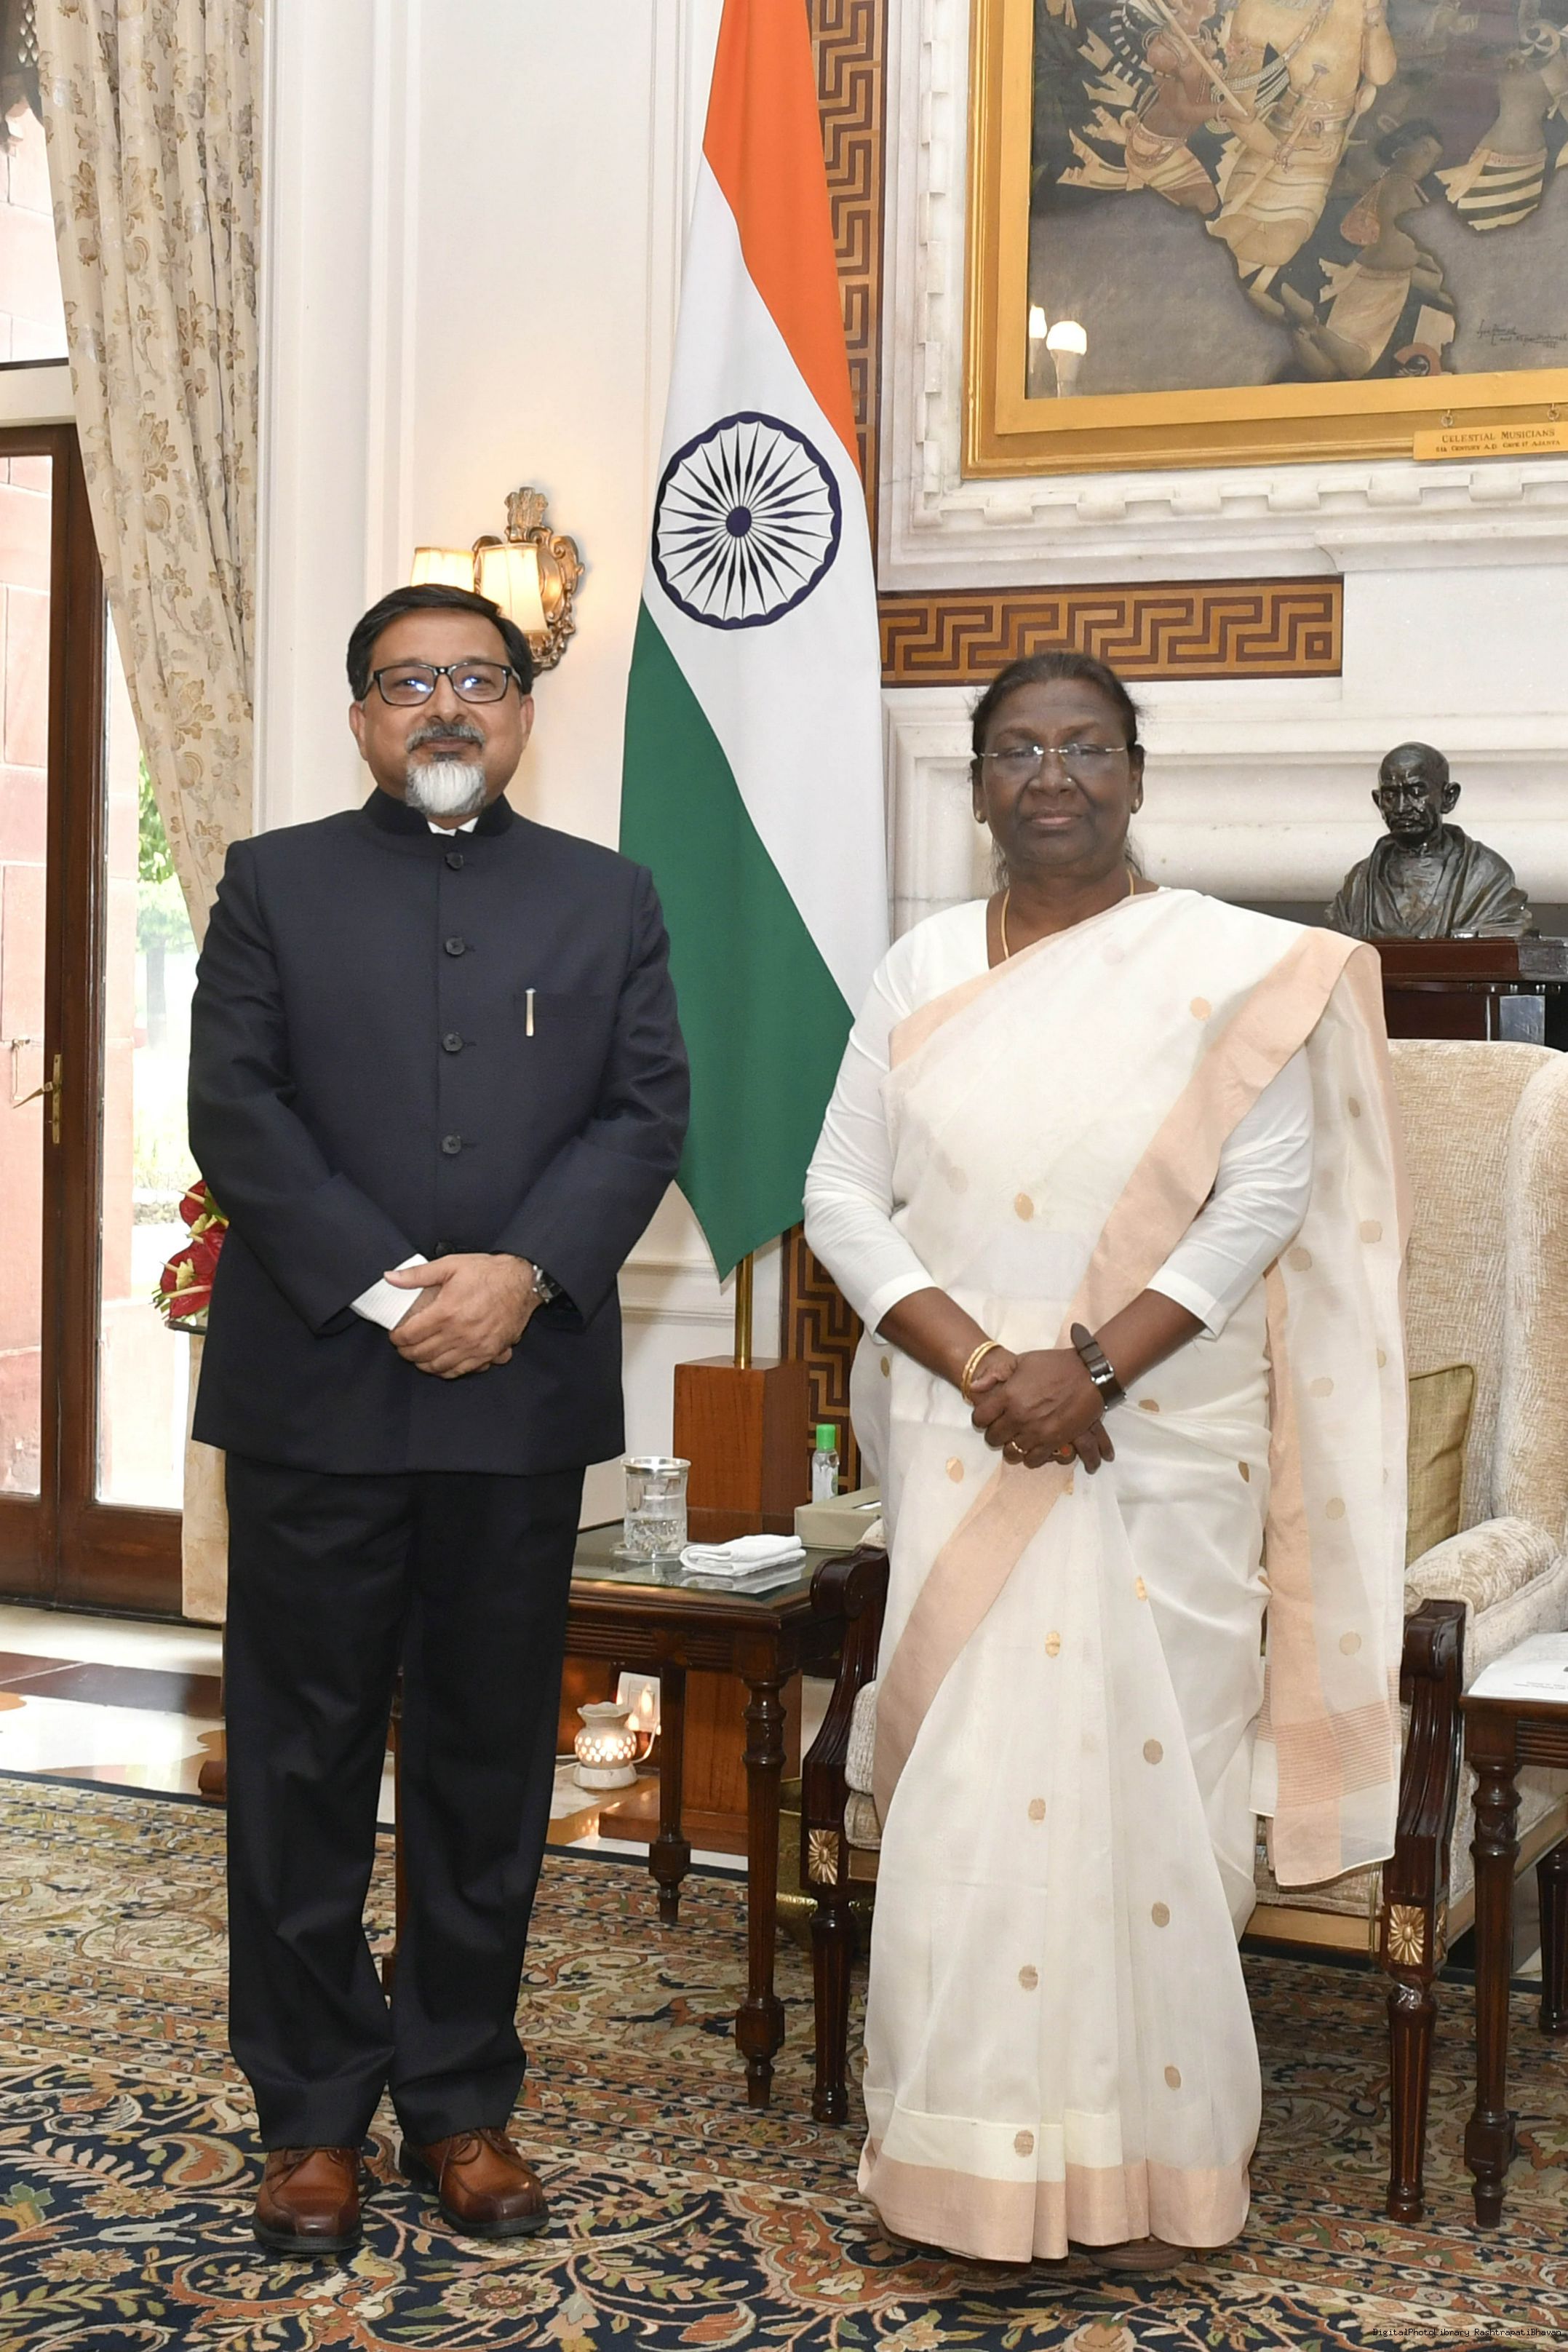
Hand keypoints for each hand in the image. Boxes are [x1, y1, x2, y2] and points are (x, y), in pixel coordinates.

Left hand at [385, 1254, 537, 1378]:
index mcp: (446, 1312)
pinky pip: (460, 1371)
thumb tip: (390, 1277)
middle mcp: (459, 1334)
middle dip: (406, 1351)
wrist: (523, 1282)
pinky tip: (439, 1364)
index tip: (395, 1334)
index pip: (410, 1335)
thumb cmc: (488, 1273)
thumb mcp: (450, 1265)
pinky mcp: (488, 1353)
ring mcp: (474, 1347)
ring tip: (418, 1355)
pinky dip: (445, 1371)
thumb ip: (417, 1274)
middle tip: (403, 1345)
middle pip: (421, 1353)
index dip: (397, 1337)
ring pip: (438, 1366)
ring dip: (423, 1363)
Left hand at [970, 1346, 1115, 1474]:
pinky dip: (1030, 1456)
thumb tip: (974, 1387)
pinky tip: (1033, 1447)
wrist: (1090, 1374)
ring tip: (1017, 1439)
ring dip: (1011, 1447)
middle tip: (1003, 1428)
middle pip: (993, 1438)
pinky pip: (1033, 1460)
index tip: (988, 1417)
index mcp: (1008, 1396)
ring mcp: (1036, 1431)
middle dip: (995, 1434)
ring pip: (1011, 1453)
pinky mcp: (1053, 1441)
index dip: (982, 1418)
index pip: (980, 1418)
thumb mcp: (1022, 1361)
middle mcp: (1018, 1416)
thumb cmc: (1055, 1365)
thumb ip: (996, 1374)